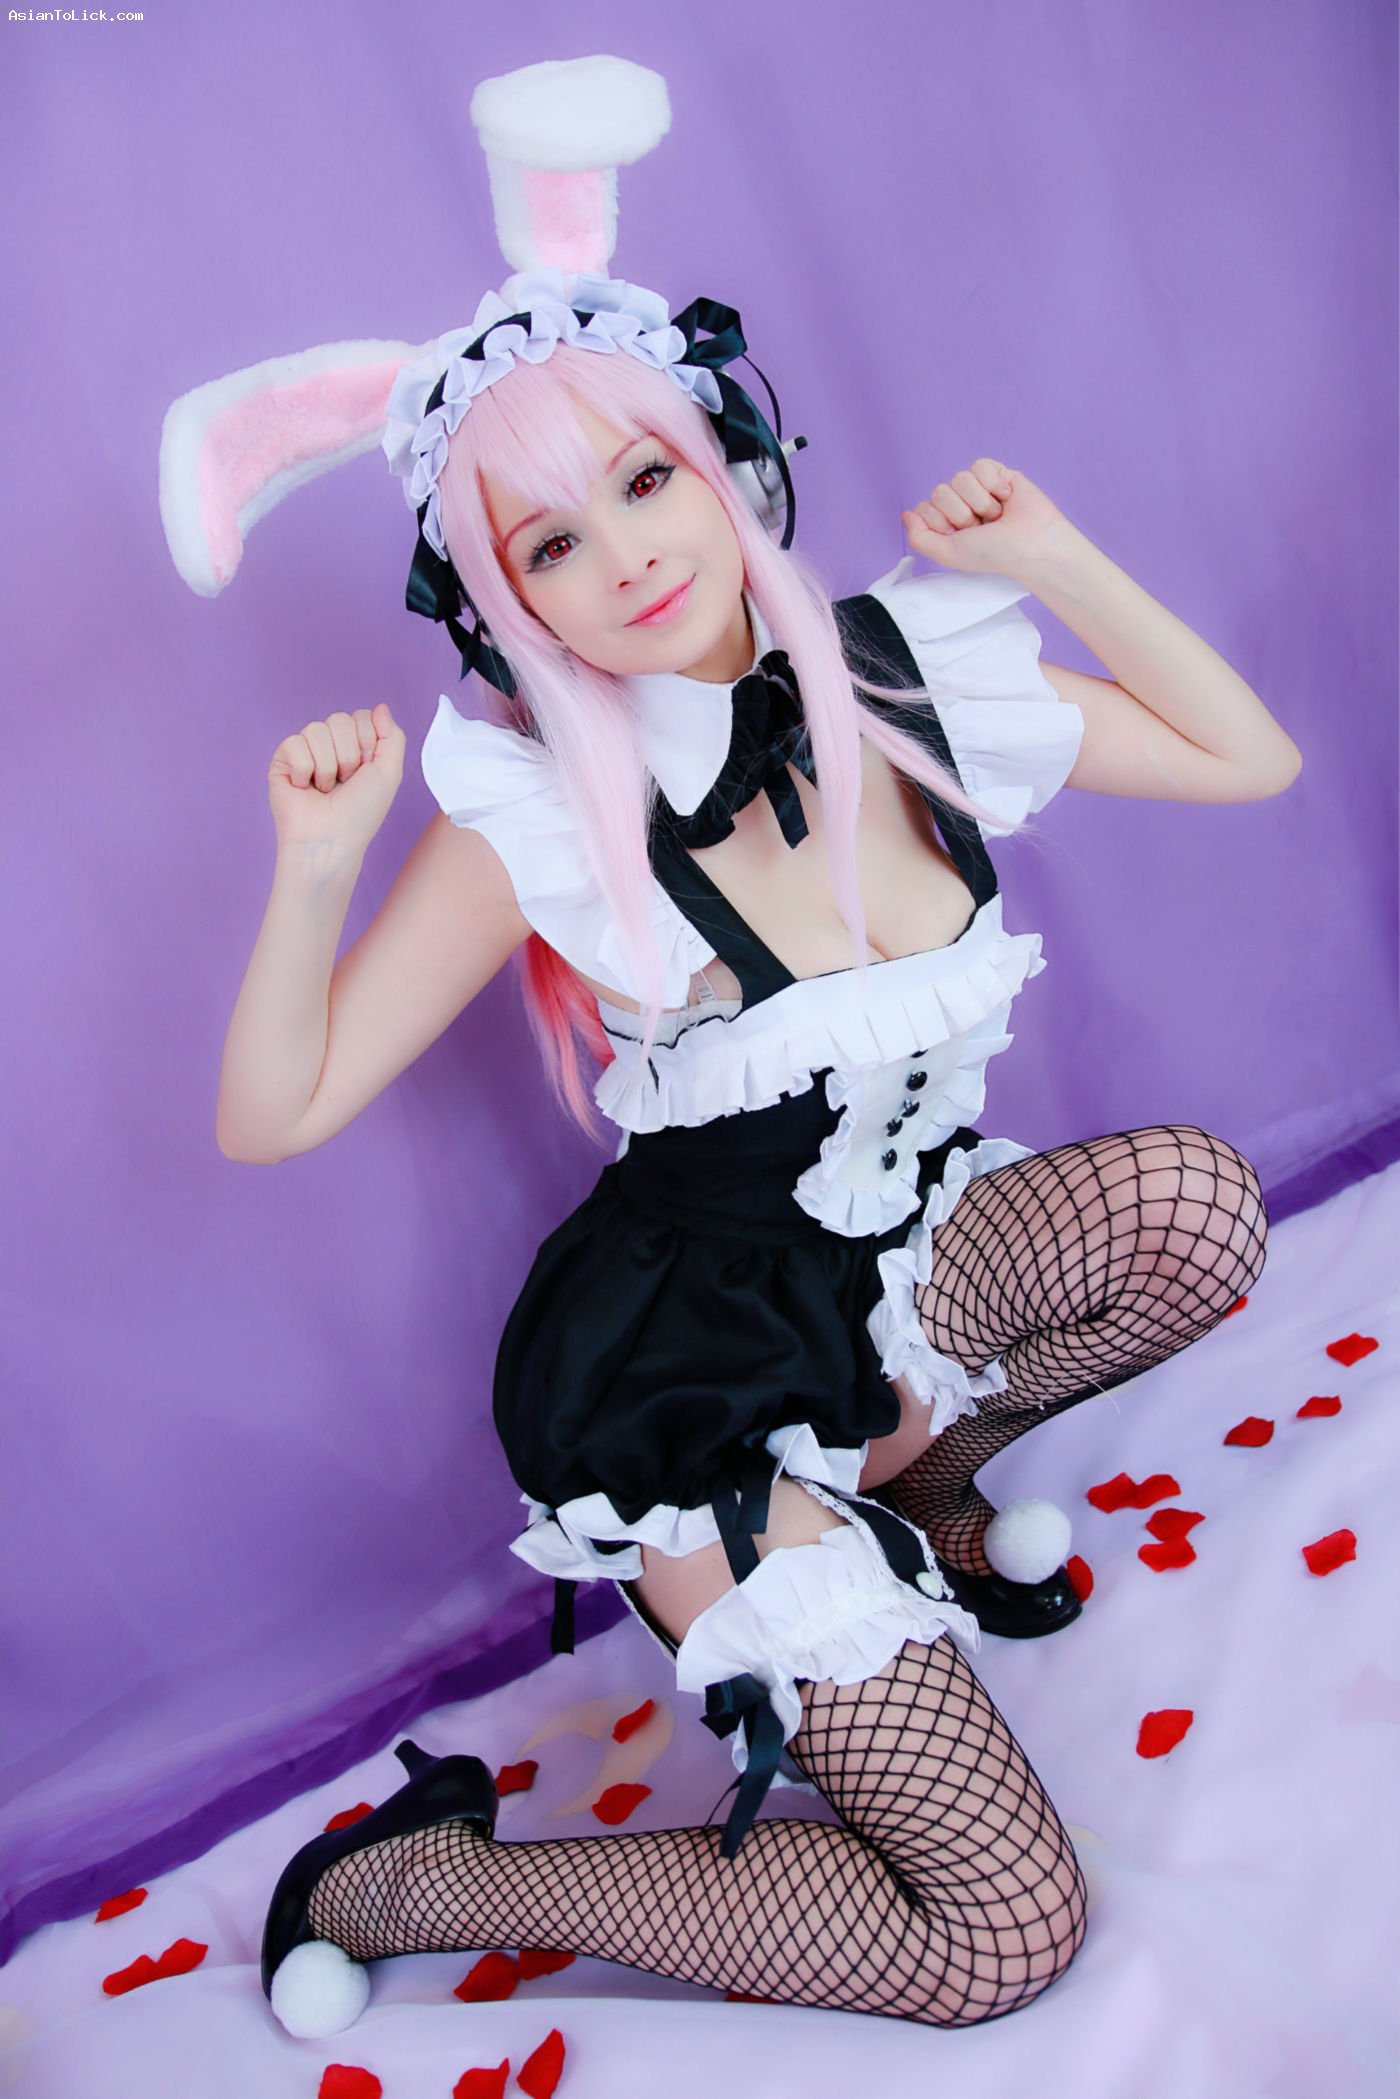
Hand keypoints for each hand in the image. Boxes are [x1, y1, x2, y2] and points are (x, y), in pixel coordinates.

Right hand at [267, 702, 404, 852]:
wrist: (332, 839)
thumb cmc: (361, 812)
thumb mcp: (390, 772)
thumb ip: (392, 736)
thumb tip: (381, 706)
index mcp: (356, 746)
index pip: (361, 716)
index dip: (367, 743)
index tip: (365, 771)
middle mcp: (331, 745)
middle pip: (339, 720)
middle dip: (347, 755)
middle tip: (345, 782)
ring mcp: (306, 751)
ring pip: (316, 730)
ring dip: (327, 766)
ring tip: (325, 789)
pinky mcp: (282, 761)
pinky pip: (293, 743)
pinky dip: (304, 770)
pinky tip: (304, 787)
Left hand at [901, 460, 1073, 577]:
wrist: (1031, 543)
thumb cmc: (993, 553)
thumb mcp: (948, 553)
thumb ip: (919, 538)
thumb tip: (906, 514)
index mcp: (947, 523)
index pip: (924, 508)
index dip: (940, 522)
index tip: (961, 537)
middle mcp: (960, 504)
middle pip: (940, 492)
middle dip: (962, 514)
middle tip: (983, 528)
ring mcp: (979, 488)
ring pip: (960, 478)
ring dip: (980, 502)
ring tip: (996, 516)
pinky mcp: (998, 473)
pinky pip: (980, 466)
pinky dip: (994, 484)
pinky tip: (1007, 498)